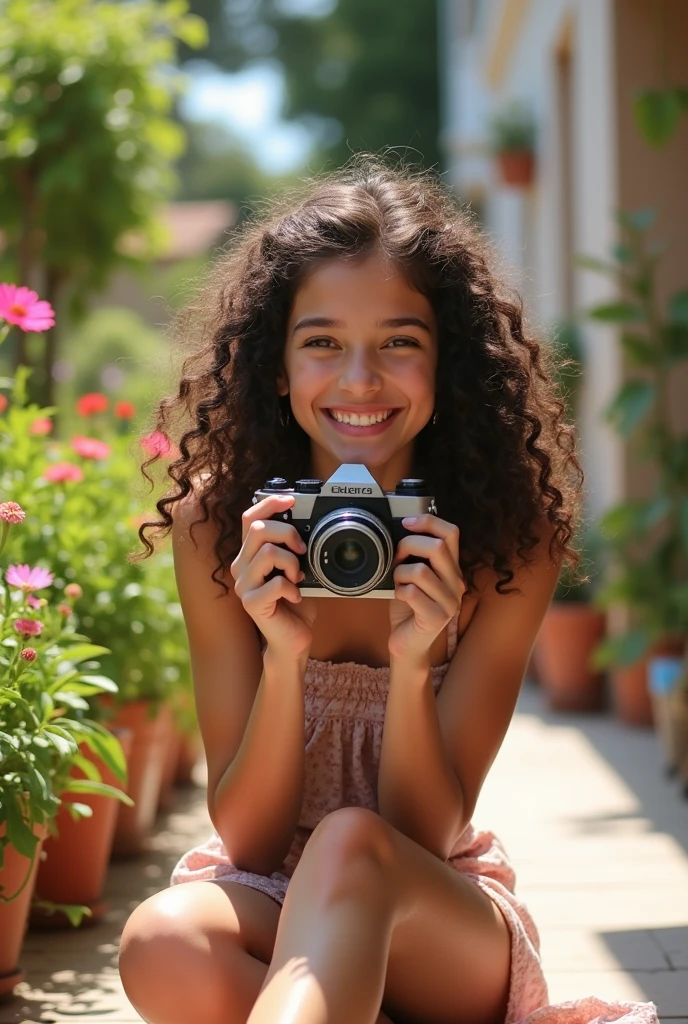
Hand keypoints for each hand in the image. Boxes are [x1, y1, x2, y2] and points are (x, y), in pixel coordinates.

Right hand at [231, 494, 317, 658]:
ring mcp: (244, 585)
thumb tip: (307, 523)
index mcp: (250, 554)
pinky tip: (296, 597)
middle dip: (287, 532)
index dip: (269, 503)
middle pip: (257, 528)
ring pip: (267, 552)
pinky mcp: (251, 603)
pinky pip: (276, 583)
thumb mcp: (296, 568)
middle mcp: (241, 566)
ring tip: (298, 577)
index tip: (292, 500)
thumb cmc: (295, 604)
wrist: (292, 639)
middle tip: (302, 550)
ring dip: (292, 562)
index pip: (249, 517)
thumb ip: (293, 548)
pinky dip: (293, 588)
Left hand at [388, 515, 464, 664]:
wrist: (408, 643)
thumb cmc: (409, 607)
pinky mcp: (436, 618)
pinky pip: (411, 593)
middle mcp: (456, 583)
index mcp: (452, 569)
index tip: (407, 522)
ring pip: (420, 571)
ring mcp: (449, 602)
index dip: (429, 521)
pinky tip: (400, 598)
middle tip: (396, 556)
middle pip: (437, 547)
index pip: (451, 533)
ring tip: (398, 583)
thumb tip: (401, 531)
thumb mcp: (415, 576)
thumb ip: (416, 555)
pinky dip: (399, 592)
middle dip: (408, 545)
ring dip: (400, 573)